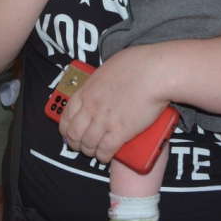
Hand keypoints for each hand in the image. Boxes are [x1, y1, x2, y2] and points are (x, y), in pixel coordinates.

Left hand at [59, 45, 169, 162]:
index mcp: (87, 90)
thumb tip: (102, 86)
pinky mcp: (121, 132)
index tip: (68, 132)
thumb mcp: (108, 67)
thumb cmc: (137, 64)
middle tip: (79, 146)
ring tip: (94, 152)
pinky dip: (103, 156)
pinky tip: (105, 157)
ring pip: (88, 144)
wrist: (155, 72)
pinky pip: (105, 150)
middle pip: (74, 133)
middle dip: (74, 143)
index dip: (65, 128)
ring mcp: (105, 120)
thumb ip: (100, 81)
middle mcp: (91, 107)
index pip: (66, 114)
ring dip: (89, 151)